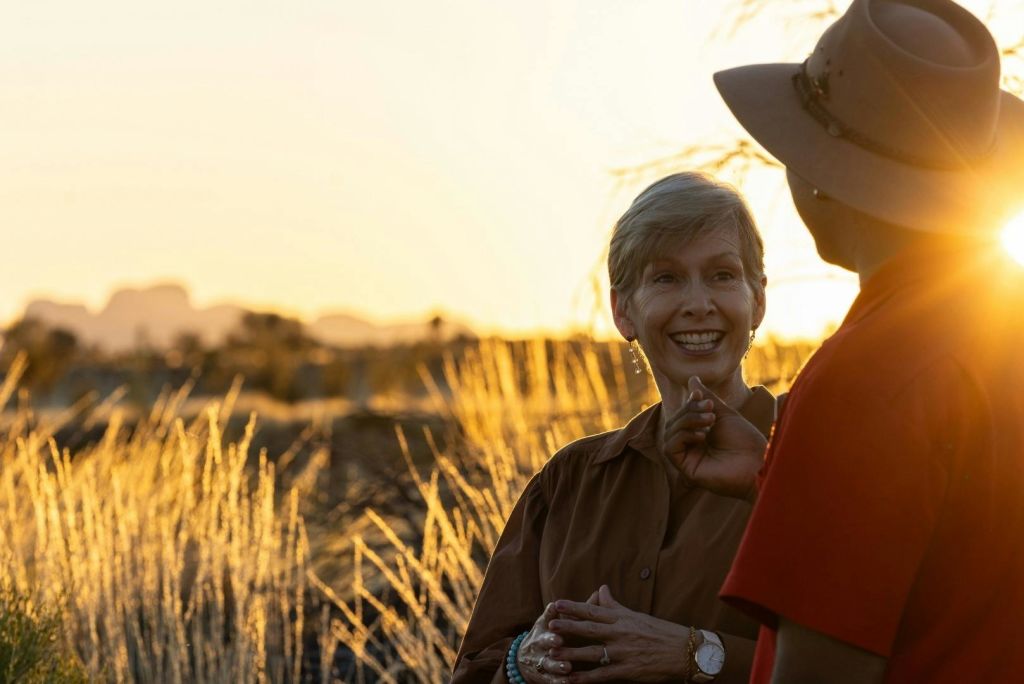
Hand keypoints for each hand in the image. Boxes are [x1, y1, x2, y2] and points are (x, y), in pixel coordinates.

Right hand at [516, 602, 572, 682]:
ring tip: (567, 667)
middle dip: (551, 640)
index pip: (548, 621)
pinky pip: (551, 680)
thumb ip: (578, 610)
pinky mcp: (544, 677)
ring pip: (548, 663)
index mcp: (545, 627)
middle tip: (559, 641)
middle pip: (544, 641)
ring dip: (557, 665)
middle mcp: (540, 643)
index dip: (553, 619)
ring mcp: (541, 660)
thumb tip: (599, 592)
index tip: (559, 612)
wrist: (525, 659)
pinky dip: (558, 682)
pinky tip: (567, 683)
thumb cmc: (548, 634)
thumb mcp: (557, 621)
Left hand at [547, 585, 691, 681]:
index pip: (594, 610)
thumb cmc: (662, 632)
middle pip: (590, 629)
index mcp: (623, 619)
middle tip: (550, 625)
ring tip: (554, 652)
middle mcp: (622, 633)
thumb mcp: (637, 615)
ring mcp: (625, 652)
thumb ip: (615, 605)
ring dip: (572, 653)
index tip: (557, 604)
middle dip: (569, 627)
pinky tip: (573, 679)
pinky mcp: (630, 671)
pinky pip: (604, 675)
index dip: (574, 607)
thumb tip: (601, 588)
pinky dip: (587, 678)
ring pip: (593, 652)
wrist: (687, 652)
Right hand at [663, 376, 767, 500]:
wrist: (757, 462)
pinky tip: (702, 436)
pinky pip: (669, 448)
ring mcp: (688, 457)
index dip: (688, 403)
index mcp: (699, 433)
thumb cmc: (745, 440)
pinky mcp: (686, 468)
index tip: (703, 397)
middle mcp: (691, 446)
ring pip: (670, 432)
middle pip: (674, 422)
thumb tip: (692, 379)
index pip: (682, 414)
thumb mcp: (723, 413)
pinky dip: (683, 436)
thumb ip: (706, 398)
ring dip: (688, 421)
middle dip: (689, 411)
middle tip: (711, 412)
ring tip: (710, 421)